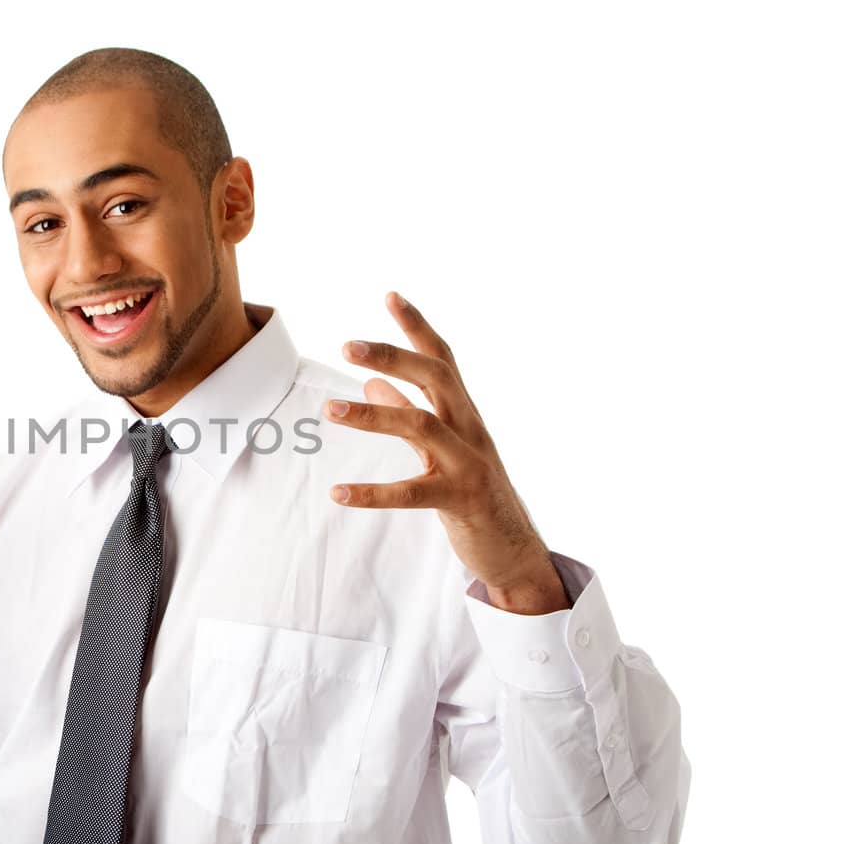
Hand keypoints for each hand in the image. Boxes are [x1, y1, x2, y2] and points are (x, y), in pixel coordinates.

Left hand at [322, 291, 567, 613]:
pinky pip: (413, 492)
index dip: (417, 327)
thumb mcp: (440, 447)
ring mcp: (469, 464)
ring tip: (329, 408)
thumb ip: (410, 412)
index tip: (391, 295)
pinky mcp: (461, 501)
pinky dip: (373, 492)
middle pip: (436, 378)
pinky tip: (338, 492)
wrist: (513, 549)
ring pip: (422, 427)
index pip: (442, 359)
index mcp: (464, 413)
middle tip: (347, 345)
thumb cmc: (472, 492)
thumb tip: (373, 380)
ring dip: (373, 414)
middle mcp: (470, 430)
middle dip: (393, 356)